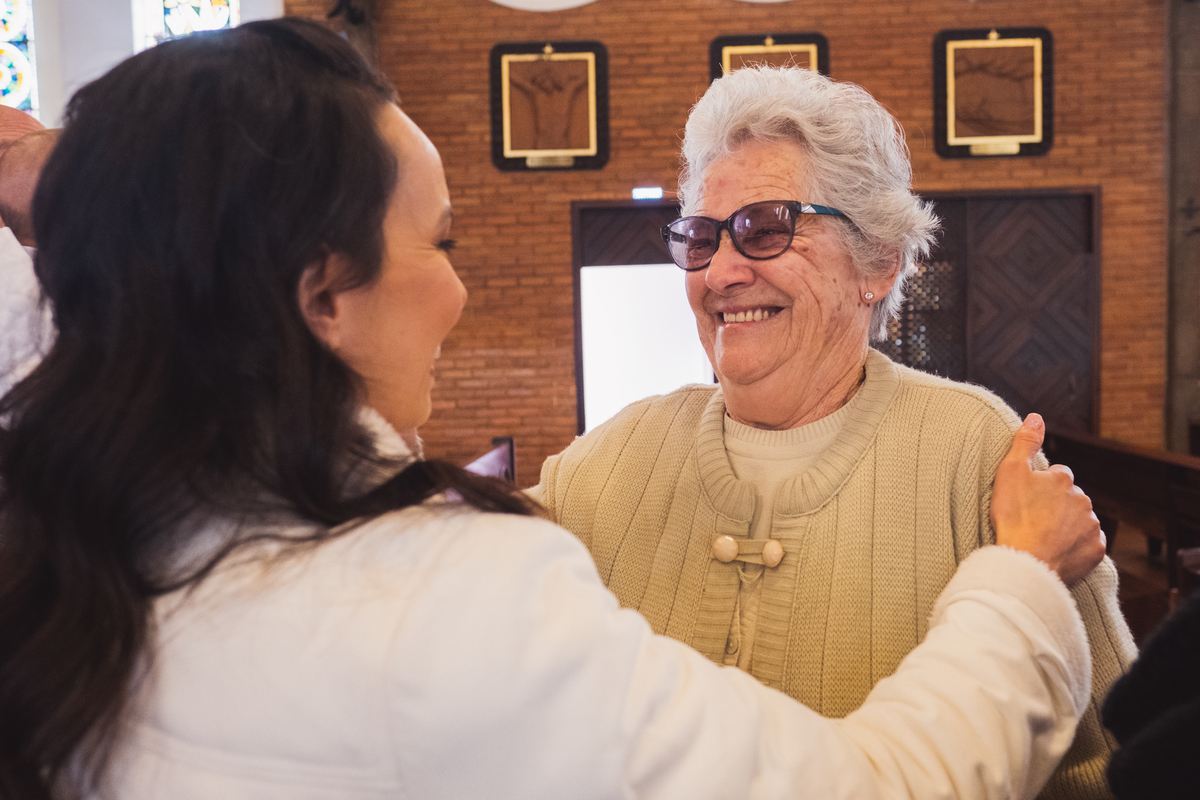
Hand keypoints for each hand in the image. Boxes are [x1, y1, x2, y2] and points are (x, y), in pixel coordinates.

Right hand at [991, 414, 1105, 585]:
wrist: (1026, 560)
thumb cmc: (1014, 516)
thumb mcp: (1011, 472)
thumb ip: (1025, 442)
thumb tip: (1036, 416)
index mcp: (1064, 479)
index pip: (1057, 476)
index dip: (1040, 487)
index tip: (1027, 500)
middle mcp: (1083, 499)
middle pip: (1070, 498)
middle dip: (1056, 506)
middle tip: (1033, 520)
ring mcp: (1091, 526)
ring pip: (1079, 521)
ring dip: (1066, 526)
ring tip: (1042, 538)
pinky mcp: (1096, 550)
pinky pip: (1088, 545)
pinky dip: (1076, 547)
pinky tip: (1057, 552)